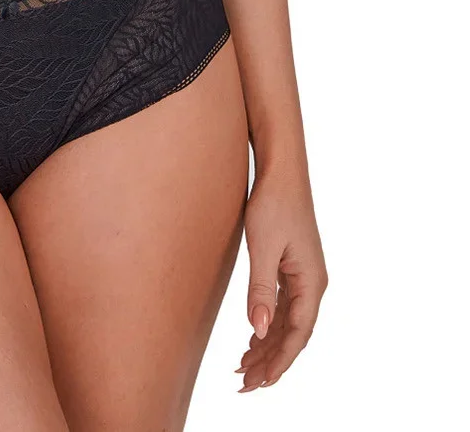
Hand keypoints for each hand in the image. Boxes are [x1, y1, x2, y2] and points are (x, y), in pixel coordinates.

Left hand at [236, 167, 327, 391]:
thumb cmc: (273, 203)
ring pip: (289, 322)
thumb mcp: (263, 246)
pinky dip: (269, 325)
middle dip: (271, 362)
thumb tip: (260, 330)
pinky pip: (285, 307)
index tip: (260, 383)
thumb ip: (262, 289)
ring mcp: (304, 275)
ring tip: (244, 368)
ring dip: (268, 346)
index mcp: (312, 282)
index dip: (280, 362)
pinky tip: (254, 337)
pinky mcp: (293, 267)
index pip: (298, 334)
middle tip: (245, 384)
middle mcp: (313, 283)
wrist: (282, 170)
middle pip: (294, 334)